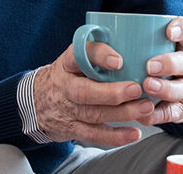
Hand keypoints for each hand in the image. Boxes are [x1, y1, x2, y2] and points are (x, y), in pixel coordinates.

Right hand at [34, 44, 156, 146]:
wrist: (37, 101)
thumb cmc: (68, 76)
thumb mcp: (74, 59)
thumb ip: (96, 53)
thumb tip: (134, 46)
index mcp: (67, 64)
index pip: (79, 55)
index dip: (99, 57)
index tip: (119, 60)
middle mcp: (65, 86)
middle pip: (85, 91)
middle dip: (112, 93)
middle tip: (136, 89)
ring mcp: (68, 109)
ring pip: (94, 114)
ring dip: (122, 113)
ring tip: (145, 107)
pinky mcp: (72, 128)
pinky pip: (95, 134)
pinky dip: (115, 136)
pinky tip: (134, 133)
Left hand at [135, 17, 182, 125]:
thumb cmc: (164, 66)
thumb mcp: (161, 50)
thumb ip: (141, 42)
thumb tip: (102, 32)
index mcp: (182, 49)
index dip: (181, 30)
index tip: (168, 31)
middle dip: (169, 63)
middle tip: (150, 66)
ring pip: (180, 90)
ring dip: (164, 88)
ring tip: (147, 86)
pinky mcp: (180, 111)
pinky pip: (169, 113)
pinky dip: (155, 114)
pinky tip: (142, 113)